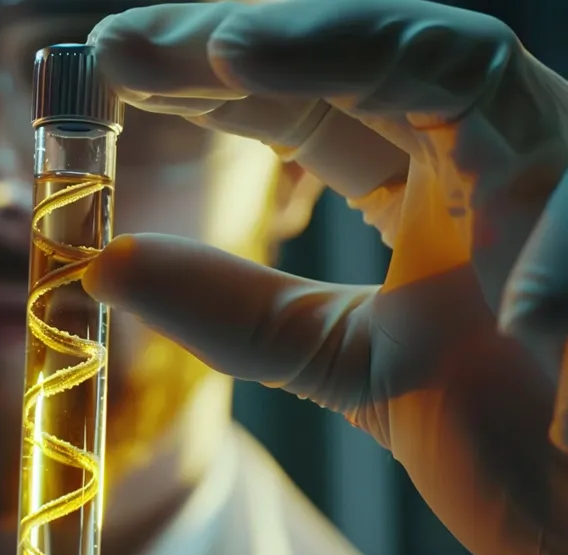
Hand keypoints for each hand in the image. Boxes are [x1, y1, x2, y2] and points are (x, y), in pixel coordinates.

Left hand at [84, 1, 567, 554]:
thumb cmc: (508, 438)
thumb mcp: (347, 360)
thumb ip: (239, 311)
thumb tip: (108, 265)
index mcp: (429, 180)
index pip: (303, 98)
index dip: (206, 79)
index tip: (114, 66)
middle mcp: (489, 149)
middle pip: (353, 51)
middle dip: (236, 37)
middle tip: (125, 42)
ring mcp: (558, 167)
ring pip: (452, 59)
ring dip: (340, 45)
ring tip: (229, 52)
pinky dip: (496, 209)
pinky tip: (369, 196)